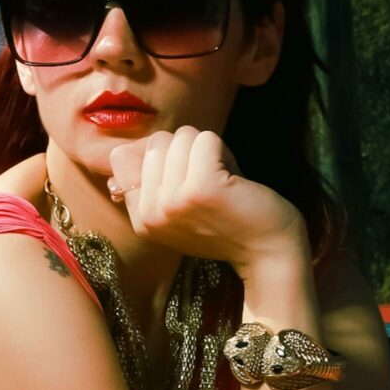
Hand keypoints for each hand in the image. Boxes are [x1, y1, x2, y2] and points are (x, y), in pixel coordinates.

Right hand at [108, 126, 308, 276]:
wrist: (267, 252)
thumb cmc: (228, 224)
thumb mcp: (177, 210)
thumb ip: (151, 183)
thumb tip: (124, 149)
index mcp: (141, 220)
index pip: (123, 157)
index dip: (163, 157)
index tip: (186, 185)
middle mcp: (151, 213)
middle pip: (157, 142)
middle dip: (188, 153)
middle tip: (209, 186)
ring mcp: (173, 201)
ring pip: (182, 137)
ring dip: (209, 152)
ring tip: (222, 183)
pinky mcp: (201, 187)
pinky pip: (206, 139)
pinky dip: (224, 151)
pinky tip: (233, 179)